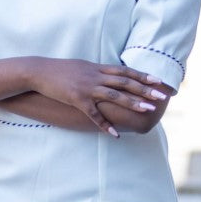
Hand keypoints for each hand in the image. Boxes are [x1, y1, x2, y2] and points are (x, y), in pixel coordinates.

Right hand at [30, 58, 170, 135]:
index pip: (125, 71)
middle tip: (161, 96)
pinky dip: (105, 125)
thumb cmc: (60, 70)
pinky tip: (115, 134)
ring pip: (114, 95)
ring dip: (132, 103)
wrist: (38, 71)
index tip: (158, 80)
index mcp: (98, 68)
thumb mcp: (82, 67)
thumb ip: (97, 71)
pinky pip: (94, 114)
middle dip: (145, 89)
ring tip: (147, 110)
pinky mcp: (77, 99)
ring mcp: (87, 87)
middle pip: (125, 82)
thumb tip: (110, 74)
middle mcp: (96, 76)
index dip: (143, 75)